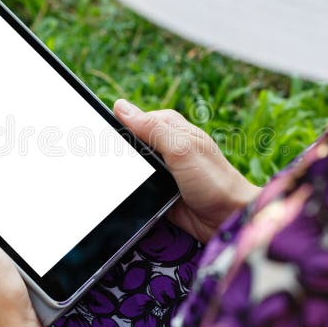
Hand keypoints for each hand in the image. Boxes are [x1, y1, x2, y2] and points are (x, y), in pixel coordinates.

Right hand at [114, 99, 259, 241]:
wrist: (229, 220)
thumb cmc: (214, 181)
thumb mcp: (181, 149)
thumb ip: (152, 129)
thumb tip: (121, 107)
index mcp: (172, 130)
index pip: (136, 120)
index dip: (117, 126)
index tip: (98, 135)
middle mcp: (167, 148)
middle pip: (131, 144)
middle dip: (118, 153)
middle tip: (104, 162)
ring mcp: (163, 171)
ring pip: (132, 168)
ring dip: (123, 174)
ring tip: (109, 181)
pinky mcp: (160, 193)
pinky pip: (137, 189)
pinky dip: (130, 192)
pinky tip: (119, 196)